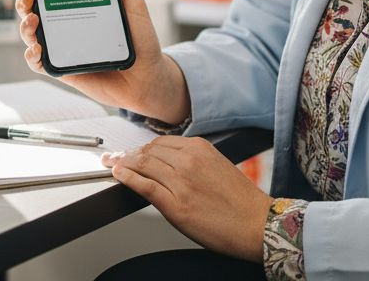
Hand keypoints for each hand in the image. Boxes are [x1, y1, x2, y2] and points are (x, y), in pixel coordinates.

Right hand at [16, 0, 188, 123]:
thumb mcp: (134, 6)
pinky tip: (37, 50)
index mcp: (79, 6)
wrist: (147, 79)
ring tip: (33, 22)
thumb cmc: (141, 40)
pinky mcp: (62, 69)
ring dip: (25, 28)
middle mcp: (66, 25)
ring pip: (32, 36)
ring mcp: (62, 48)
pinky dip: (31, 56)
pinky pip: (38, 63)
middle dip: (24, 4)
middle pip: (35, 12)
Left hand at [103, 136, 271, 261]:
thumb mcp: (217, 168)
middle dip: (128, 154)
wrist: (257, 225)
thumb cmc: (241, 202)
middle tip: (114, 157)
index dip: (142, 147)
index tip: (131, 151)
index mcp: (200, 149)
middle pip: (148, 152)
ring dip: (122, 163)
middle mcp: (188, 161)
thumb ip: (193, 161)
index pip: (160, 143)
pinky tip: (118, 174)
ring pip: (143, 165)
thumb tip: (168, 162)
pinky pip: (144, 185)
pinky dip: (127, 177)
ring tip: (111, 164)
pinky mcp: (175, 204)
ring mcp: (180, 182)